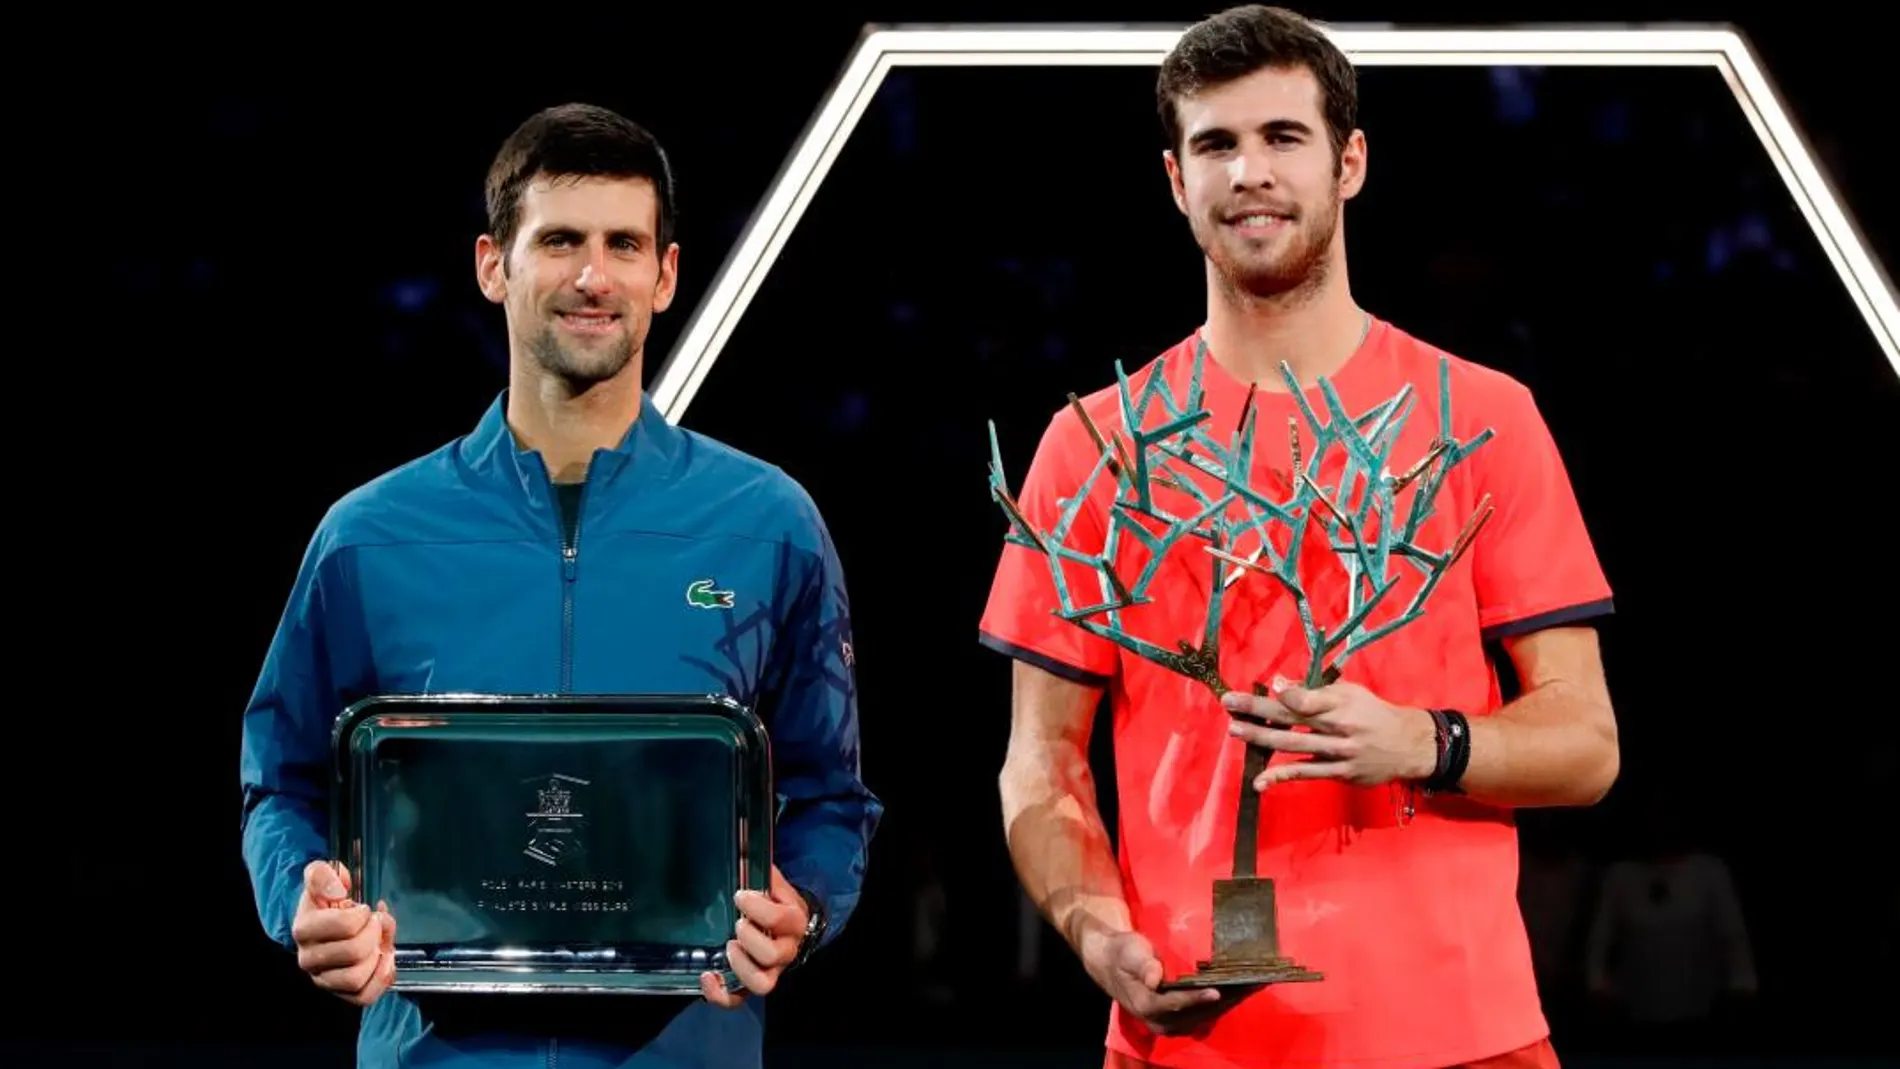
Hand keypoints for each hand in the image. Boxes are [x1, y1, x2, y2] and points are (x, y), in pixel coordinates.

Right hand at [290, 860, 395, 1005]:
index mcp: (304, 929)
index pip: (343, 927)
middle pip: (353, 953)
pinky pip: (363, 997)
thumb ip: (322, 875)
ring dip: (376, 957)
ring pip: (356, 979)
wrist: (327, 921)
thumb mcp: (322, 878)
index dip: (362, 916)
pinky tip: (385, 960)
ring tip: (379, 942)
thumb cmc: (328, 901)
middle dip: (374, 934)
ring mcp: (324, 979)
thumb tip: (337, 890)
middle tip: (375, 923)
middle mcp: (309, 959)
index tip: (364, 909)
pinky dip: (380, 979)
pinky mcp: (340, 993)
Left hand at [699, 865, 808, 1007]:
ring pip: (761, 983)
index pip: (781, 919)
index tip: (739, 896)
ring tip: (729, 947)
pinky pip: (738, 1000)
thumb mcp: (775, 884)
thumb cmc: (777, 902)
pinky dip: (720, 994)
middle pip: (772, 955)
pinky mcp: (752, 984)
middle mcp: (786, 950)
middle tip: (737, 924)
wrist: (791, 927)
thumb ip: (762, 871)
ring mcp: (771, 971)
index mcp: (794, 922)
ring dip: (741, 966)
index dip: (758, 908)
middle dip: (750, 938)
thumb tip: (741, 846)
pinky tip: (707, 977)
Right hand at [1079, 926, 1238, 1036]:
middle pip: (1197, 1013)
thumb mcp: (1129, 952)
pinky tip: (1240, 989)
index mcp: (1146, 1005)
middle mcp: (1160, 1021)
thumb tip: (1155, 978)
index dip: (1196, 998)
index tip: (1217, 990)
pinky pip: (1205, 1013)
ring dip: (1229, 1001)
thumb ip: (1143, 964)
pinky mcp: (1180, 1019)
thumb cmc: (1122, 953)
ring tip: (1252, 984)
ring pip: (1205, 1015)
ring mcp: (1171, 1023)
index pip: (1176, 1004)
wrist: (1111, 963)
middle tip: (1249, 982)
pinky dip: (1223, 1002)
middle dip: (1224, 999)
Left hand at [1222, 677, 1436, 789]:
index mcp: (1341, 703)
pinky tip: (1259, 781)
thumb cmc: (1373, 713)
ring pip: (1294, 745)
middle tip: (1229, 703)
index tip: (1264, 685)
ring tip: (1236, 730)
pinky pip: (1305, 774)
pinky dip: (1281, 777)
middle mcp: (1338, 727)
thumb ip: (1316, 691)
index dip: (1286, 692)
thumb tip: (1279, 684)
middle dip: (1259, 710)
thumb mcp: (1350, 693)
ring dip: (1262, 738)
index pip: (1308, 697)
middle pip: (1294, 718)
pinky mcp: (1339, 773)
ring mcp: (1338, 752)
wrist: (1408, 746)